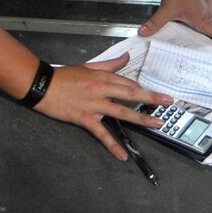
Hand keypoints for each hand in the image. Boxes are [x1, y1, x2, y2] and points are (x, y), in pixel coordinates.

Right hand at [32, 56, 173, 158]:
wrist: (42, 85)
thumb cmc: (64, 76)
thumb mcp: (87, 67)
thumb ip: (109, 64)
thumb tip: (126, 57)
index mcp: (101, 76)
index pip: (127, 82)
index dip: (143, 88)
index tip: (157, 94)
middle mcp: (101, 89)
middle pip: (131, 93)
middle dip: (151, 98)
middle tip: (169, 101)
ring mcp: (94, 105)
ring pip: (122, 111)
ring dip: (141, 118)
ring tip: (158, 123)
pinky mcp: (85, 118)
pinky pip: (101, 133)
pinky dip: (112, 145)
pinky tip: (123, 155)